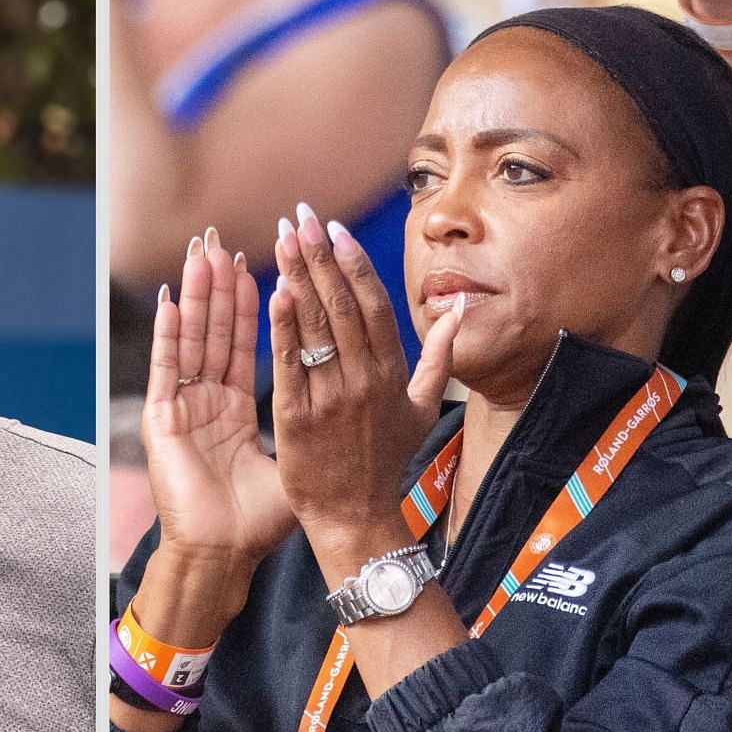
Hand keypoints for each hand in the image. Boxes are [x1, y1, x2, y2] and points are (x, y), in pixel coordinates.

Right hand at [141, 227, 296, 563]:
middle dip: (228, 283)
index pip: (256, 340)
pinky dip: (169, 332)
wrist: (222, 554)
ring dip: (200, 294)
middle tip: (235, 237)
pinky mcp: (163, 420)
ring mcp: (184, 407)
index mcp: (238, 406)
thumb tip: (364, 398)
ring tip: (206, 251)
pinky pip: (167, 368)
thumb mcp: (299, 459)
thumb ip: (324, 422)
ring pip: (194, 338)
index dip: (267, 299)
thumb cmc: (259, 518)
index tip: (279, 259)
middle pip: (221, 330)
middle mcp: (209, 399)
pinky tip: (174, 298)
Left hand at [268, 202, 460, 566]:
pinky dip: (282, 327)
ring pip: (315, 325)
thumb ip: (439, 357)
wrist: (358, 516)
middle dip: (319, 256)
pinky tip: (273, 292)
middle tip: (299, 215)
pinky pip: (289, 363)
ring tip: (281, 238)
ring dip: (298, 277)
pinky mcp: (298, 418)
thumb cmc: (389, 463)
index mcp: (393, 373)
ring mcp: (332, 397)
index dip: (354, 263)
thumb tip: (457, 310)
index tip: (335, 229)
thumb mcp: (424, 409)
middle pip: (342, 304)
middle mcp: (365, 379)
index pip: (374, 304)